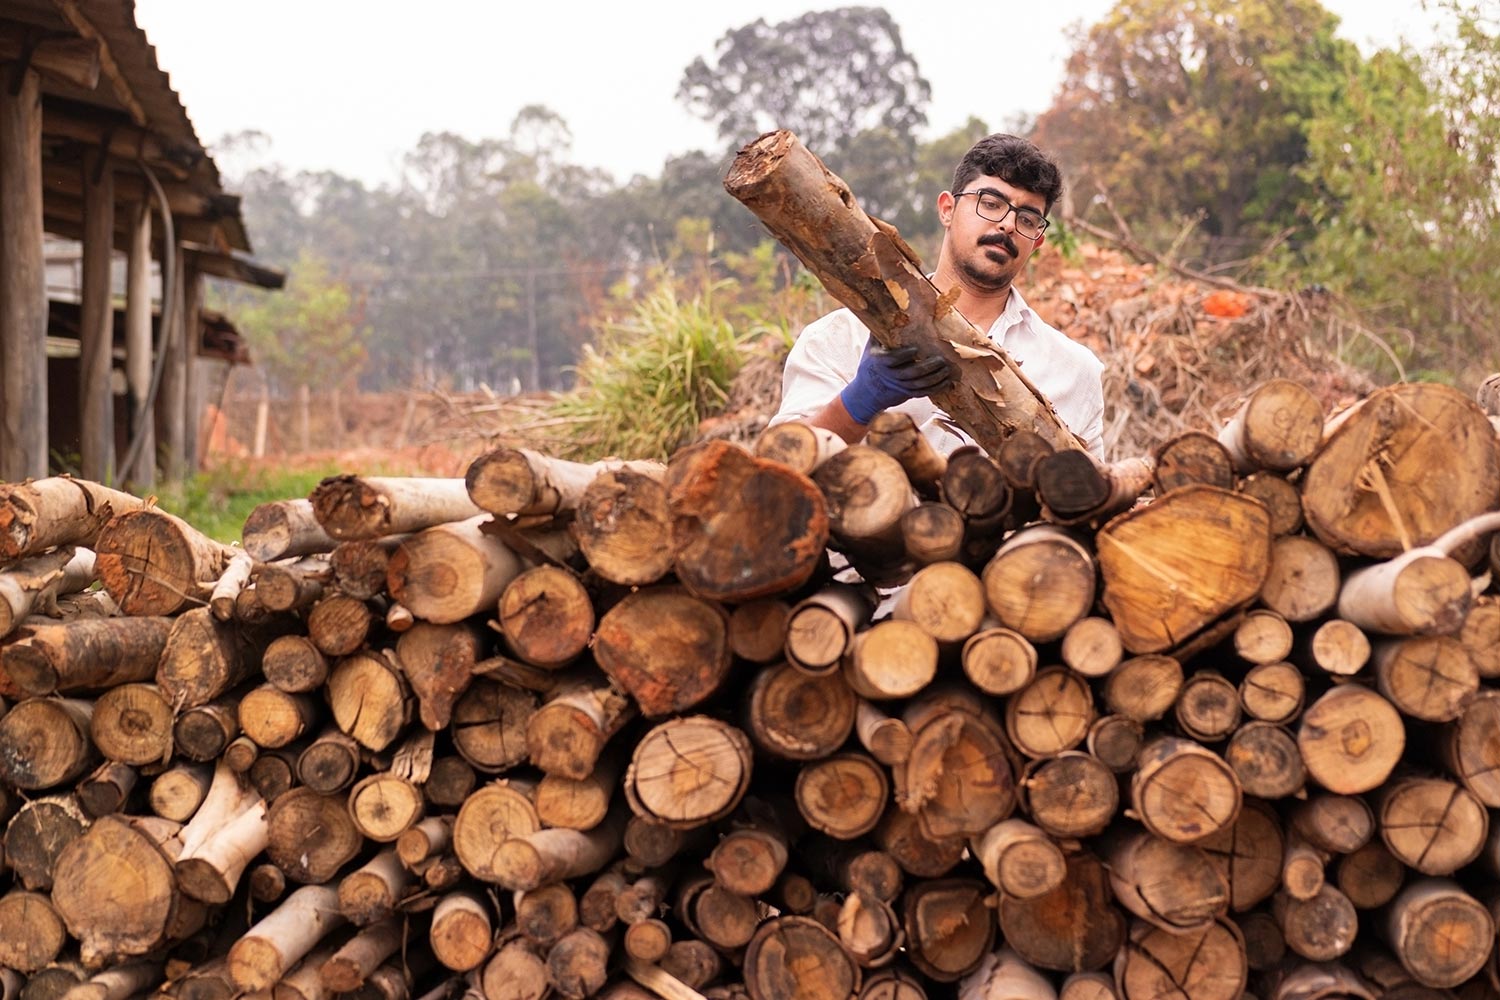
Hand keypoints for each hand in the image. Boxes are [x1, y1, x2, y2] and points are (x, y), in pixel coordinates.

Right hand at [839, 339, 956, 424]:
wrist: (867, 391)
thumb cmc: (871, 361)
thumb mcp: (871, 346)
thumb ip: (880, 330)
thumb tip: (888, 306)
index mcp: (879, 361)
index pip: (891, 360)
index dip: (903, 356)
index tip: (915, 349)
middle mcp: (890, 375)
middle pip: (910, 373)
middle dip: (927, 367)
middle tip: (941, 360)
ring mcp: (899, 386)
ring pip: (918, 385)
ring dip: (934, 378)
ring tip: (947, 370)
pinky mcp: (907, 393)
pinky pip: (923, 393)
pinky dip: (935, 388)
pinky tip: (947, 382)